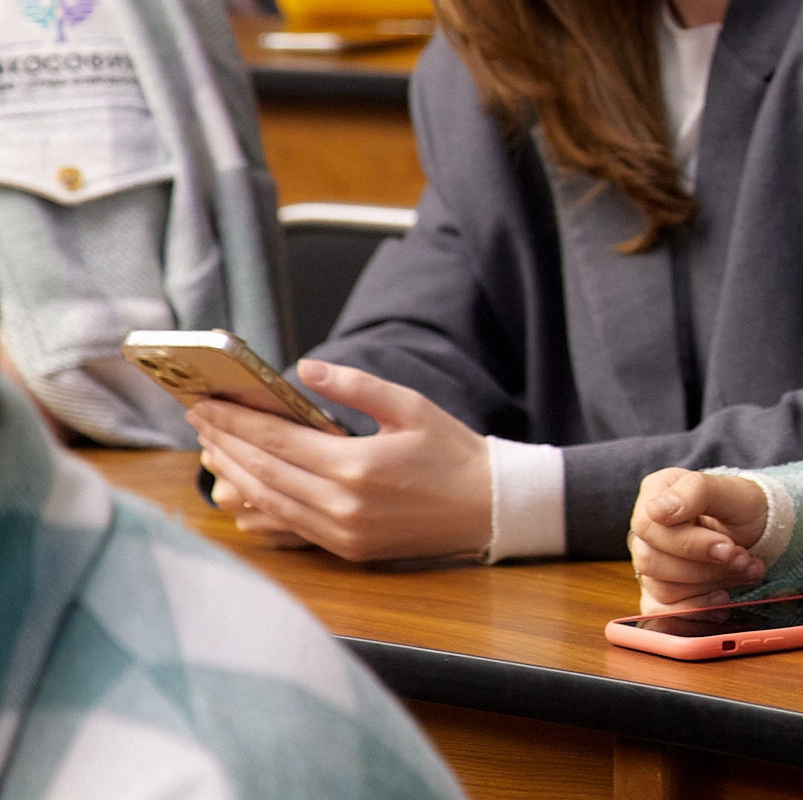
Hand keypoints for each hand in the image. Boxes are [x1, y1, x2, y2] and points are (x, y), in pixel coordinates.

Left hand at [189, 359, 491, 561]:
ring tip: (211, 453)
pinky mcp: (347, 550)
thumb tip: (304, 368)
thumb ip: (355, 386)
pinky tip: (242, 495)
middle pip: (264, 473)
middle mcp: (342, 504)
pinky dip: (259, 511)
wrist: (488, 507)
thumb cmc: (452, 452)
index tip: (205, 403)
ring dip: (235, 478)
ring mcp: (342, 533)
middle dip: (226, 445)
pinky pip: (289, 530)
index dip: (236, 422)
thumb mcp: (411, 406)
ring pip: (270, 503)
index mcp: (357, 465)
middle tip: (198, 422)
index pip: (278, 440)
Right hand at [629, 468, 769, 612]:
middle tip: (742, 560)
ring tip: (744, 571)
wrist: (760, 527)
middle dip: (705, 568)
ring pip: (662, 588)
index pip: (647, 526)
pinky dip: (697, 608)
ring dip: (709, 586)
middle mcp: (647, 529)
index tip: (727, 547)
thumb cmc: (742, 505)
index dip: (688, 544)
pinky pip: (662, 611)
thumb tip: (657, 511)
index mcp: (655, 493)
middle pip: (651, 562)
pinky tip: (723, 598)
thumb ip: (696, 492)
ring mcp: (651, 562)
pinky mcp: (659, 591)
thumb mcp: (731, 491)